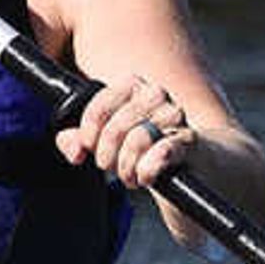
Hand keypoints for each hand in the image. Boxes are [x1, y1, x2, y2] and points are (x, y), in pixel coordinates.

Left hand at [59, 71, 198, 193]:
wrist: (191, 165)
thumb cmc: (144, 149)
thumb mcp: (107, 143)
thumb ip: (80, 141)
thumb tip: (73, 148)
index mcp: (132, 86)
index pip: (99, 106)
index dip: (88, 134)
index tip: (89, 149)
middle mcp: (156, 94)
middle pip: (115, 129)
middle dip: (107, 157)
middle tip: (113, 168)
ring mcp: (175, 116)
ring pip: (137, 141)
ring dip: (127, 168)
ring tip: (131, 175)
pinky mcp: (188, 140)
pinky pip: (161, 153)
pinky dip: (147, 170)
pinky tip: (146, 177)